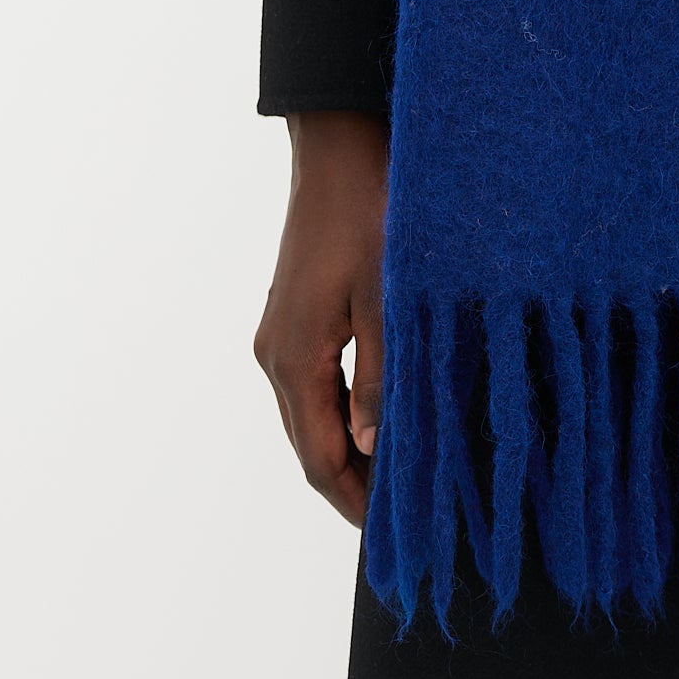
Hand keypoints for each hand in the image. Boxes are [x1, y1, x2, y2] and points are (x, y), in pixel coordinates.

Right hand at [253, 110, 388, 526]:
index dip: (354, 501)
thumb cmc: (368, 209)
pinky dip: (340, 410)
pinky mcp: (294, 310)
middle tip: (401, 514)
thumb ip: (380, 377)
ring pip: (309, 415)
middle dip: (350, 485)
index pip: (320, 458)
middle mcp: (277, 352)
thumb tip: (368, 447)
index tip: (391, 535)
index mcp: (295, 357)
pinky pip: (312, 381)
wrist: (339, 143)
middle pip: (309, 445)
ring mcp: (281, 331)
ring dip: (345, 449)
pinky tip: (376, 413)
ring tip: (396, 473)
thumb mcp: (387, 296)